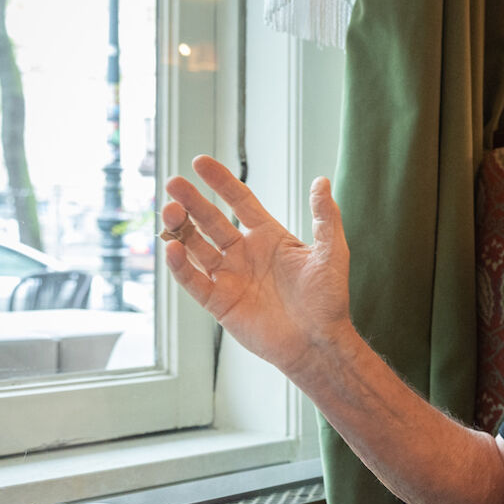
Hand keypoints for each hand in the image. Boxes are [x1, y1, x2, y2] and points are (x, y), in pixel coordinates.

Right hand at [161, 156, 353, 378]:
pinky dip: (179, 265)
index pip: (239, 201)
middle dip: (192, 202)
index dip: (220, 182)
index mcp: (268, 238)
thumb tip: (322, 180)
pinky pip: (192, 280)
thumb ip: (325, 216)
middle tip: (173, 184)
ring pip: (195, 247)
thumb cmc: (329, 299)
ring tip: (171, 211)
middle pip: (210, 221)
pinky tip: (171, 248)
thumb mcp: (331, 252)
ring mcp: (229, 277)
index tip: (199, 162)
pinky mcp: (219, 302)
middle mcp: (245, 254)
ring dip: (181, 229)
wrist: (319, 342)